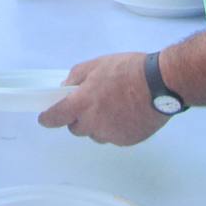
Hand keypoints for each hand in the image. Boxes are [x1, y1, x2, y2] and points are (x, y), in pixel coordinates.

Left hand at [38, 52, 169, 145]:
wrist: (160, 84)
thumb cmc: (129, 70)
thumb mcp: (97, 64)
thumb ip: (76, 77)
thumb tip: (66, 88)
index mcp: (82, 103)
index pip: (56, 117)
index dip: (48, 118)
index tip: (45, 118)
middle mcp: (93, 123)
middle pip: (76, 128)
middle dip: (79, 118)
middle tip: (91, 103)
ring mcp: (110, 135)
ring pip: (96, 134)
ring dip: (98, 124)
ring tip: (114, 105)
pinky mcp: (126, 141)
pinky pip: (114, 137)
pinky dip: (116, 128)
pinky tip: (127, 113)